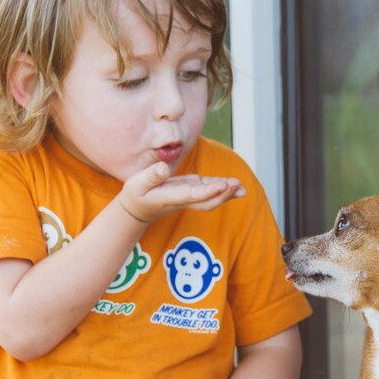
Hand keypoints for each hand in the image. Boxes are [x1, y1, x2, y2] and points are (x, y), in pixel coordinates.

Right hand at [118, 162, 245, 222]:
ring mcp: (189, 197)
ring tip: (243, 188)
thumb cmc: (136, 195)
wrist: (137, 210)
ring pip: (211, 198)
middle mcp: (183, 199)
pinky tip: (235, 185)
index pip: (192, 195)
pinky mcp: (191, 191)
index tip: (222, 186)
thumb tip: (163, 168)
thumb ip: (150, 176)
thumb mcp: (137, 184)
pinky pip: (209, 192)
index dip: (208, 191)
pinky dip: (223, 189)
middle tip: (237, 186)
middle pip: (207, 201)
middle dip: (223, 195)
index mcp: (171, 197)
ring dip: (227, 194)